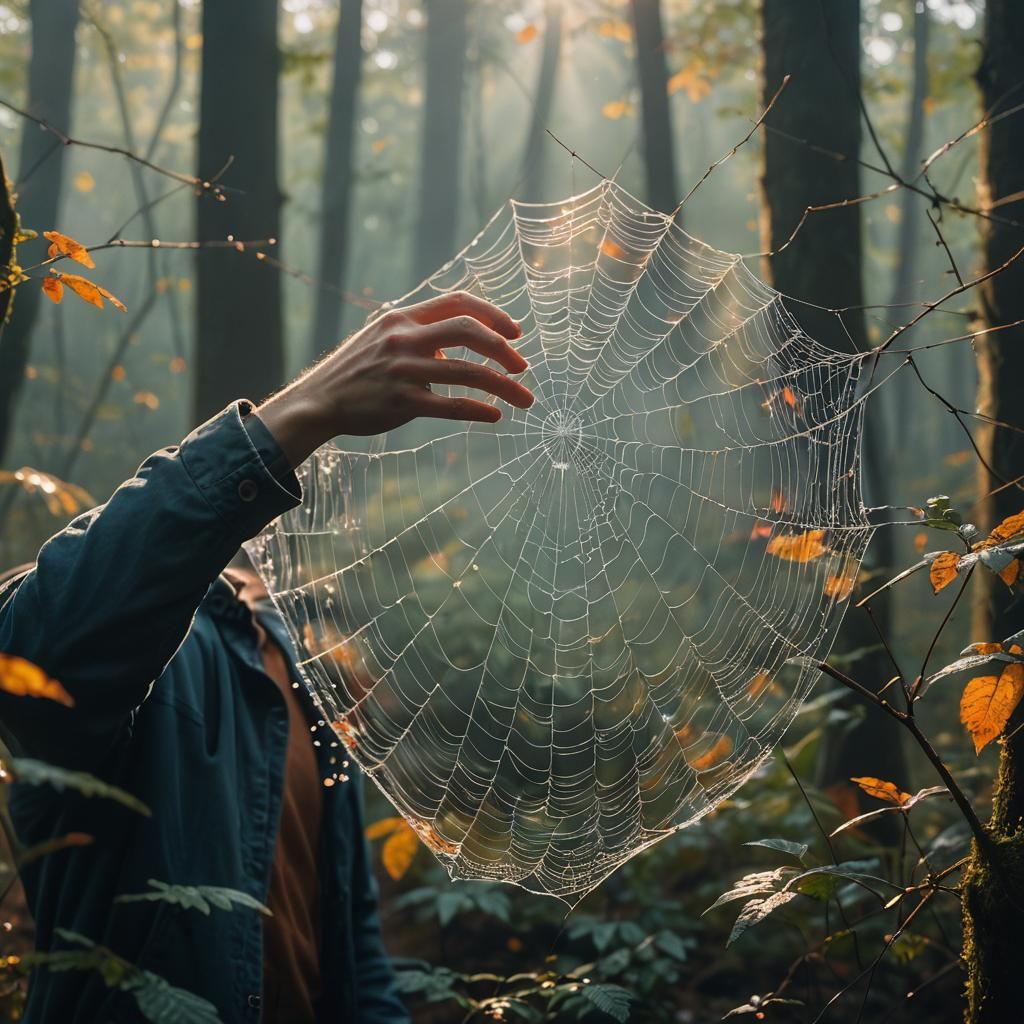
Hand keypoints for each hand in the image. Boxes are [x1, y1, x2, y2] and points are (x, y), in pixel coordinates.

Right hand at [255, 292, 533, 466]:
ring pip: (468, 373)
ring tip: (525, 399)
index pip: (459, 303)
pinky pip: (451, 405)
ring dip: (504, 386)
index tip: (516, 333)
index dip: (494, 314)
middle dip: (504, 350)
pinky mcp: (401, 402)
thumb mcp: (383, 339)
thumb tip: (460, 348)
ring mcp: (403, 370)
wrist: (317, 401)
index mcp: (403, 318)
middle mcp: (404, 338)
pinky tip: (495, 415)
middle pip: (470, 331)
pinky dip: (478, 410)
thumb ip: (421, 336)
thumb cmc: (357, 372)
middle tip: (523, 367)